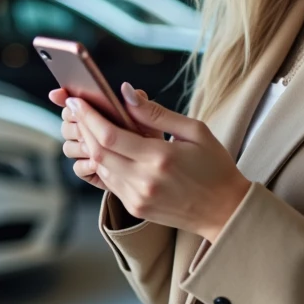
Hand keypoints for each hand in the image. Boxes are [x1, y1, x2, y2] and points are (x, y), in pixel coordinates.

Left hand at [65, 82, 250, 242]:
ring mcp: (138, 198)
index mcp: (161, 158)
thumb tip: (126, 93)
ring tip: (90, 125)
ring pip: (100, 167)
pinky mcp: (136, 208)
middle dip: (84, 127)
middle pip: (98, 151)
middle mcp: (145, 181)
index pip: (110, 135)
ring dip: (91, 145)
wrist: (225, 211)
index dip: (89, 116)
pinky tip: (108, 149)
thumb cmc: (215, 167)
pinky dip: (104, 162)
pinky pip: (109, 182)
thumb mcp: (195, 131)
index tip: (77, 101)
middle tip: (78, 108)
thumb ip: (157, 113)